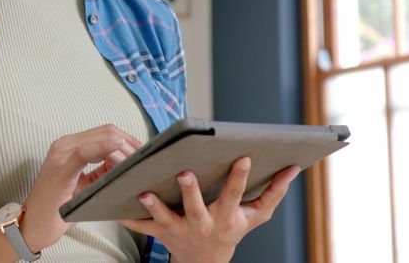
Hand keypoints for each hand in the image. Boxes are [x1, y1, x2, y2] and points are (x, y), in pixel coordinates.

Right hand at [20, 125, 141, 252]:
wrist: (35, 225)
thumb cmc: (60, 206)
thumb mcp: (87, 183)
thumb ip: (104, 169)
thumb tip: (132, 163)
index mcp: (71, 145)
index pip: (106, 132)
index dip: (130, 139)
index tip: (145, 154)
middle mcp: (64, 144)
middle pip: (107, 132)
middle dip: (130, 143)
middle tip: (146, 159)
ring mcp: (60, 154)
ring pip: (100, 138)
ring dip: (123, 148)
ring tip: (138, 161)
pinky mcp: (60, 169)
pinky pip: (84, 152)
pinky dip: (102, 147)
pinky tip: (117, 147)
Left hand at [119, 157, 300, 262]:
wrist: (205, 261)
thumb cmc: (232, 230)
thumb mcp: (256, 216)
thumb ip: (274, 192)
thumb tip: (294, 168)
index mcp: (225, 217)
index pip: (234, 194)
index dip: (239, 177)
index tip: (242, 157)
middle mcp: (201, 224)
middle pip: (195, 207)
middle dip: (190, 191)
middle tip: (184, 173)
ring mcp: (178, 230)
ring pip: (164, 217)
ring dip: (154, 205)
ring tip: (145, 190)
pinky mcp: (159, 232)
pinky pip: (140, 225)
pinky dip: (127, 215)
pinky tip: (114, 201)